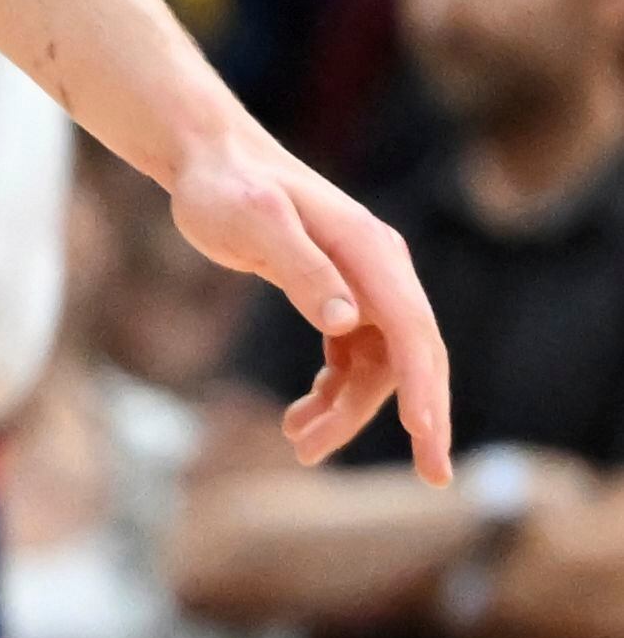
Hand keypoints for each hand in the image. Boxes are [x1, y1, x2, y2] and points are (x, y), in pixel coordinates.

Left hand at [171, 125, 452, 480]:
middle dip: (420, 419)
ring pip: (375, 366)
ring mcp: (360, 285)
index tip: (427, 437)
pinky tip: (300, 418)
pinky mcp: (335, 295)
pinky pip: (349, 357)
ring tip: (300, 445)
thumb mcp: (255, 221)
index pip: (412, 331)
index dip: (426, 387)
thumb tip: (347, 322)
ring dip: (348, 411)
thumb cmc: (225, 186)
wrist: (205, 159)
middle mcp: (378, 270)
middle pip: (411, 357)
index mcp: (371, 252)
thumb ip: (301, 267)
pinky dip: (331, 392)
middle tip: (432, 478)